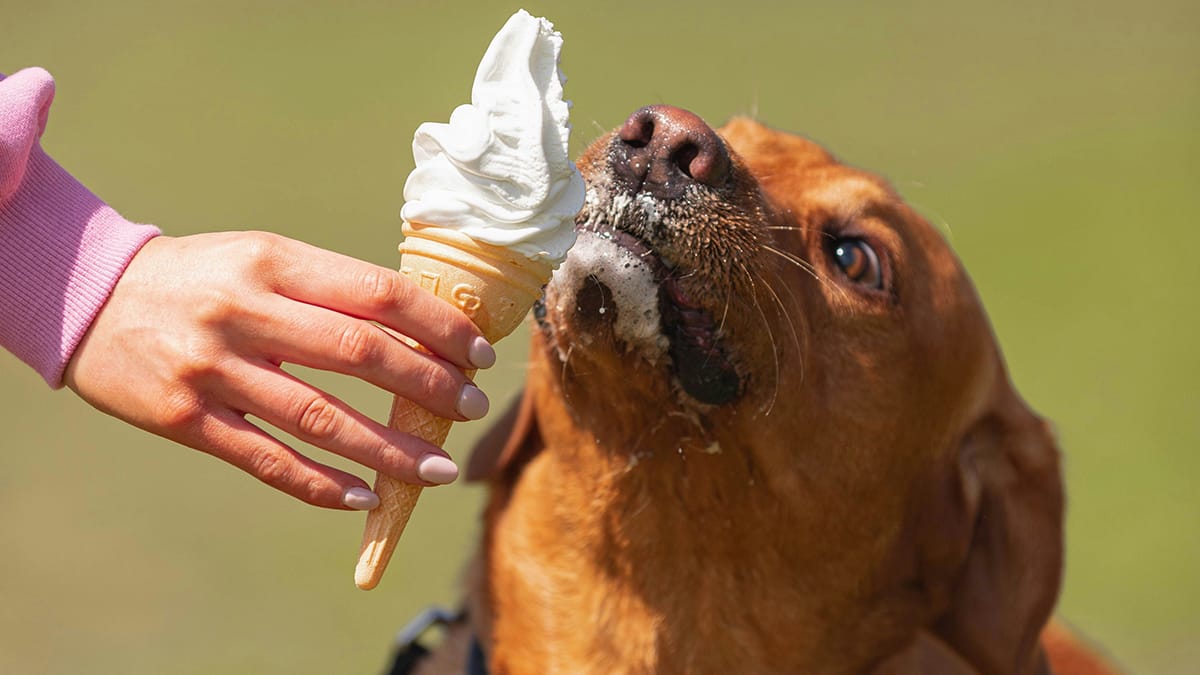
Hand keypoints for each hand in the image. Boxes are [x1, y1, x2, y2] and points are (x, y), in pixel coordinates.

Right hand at [64, 231, 496, 509]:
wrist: (90, 297)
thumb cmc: (201, 277)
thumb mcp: (262, 257)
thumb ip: (330, 289)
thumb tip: (419, 331)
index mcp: (273, 261)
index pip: (377, 293)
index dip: (438, 326)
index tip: (479, 353)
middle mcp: (244, 311)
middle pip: (359, 353)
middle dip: (428, 385)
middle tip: (473, 407)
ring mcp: (213, 369)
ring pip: (320, 418)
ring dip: (389, 449)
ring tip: (439, 468)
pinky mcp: (185, 418)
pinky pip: (267, 459)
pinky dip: (321, 484)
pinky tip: (365, 496)